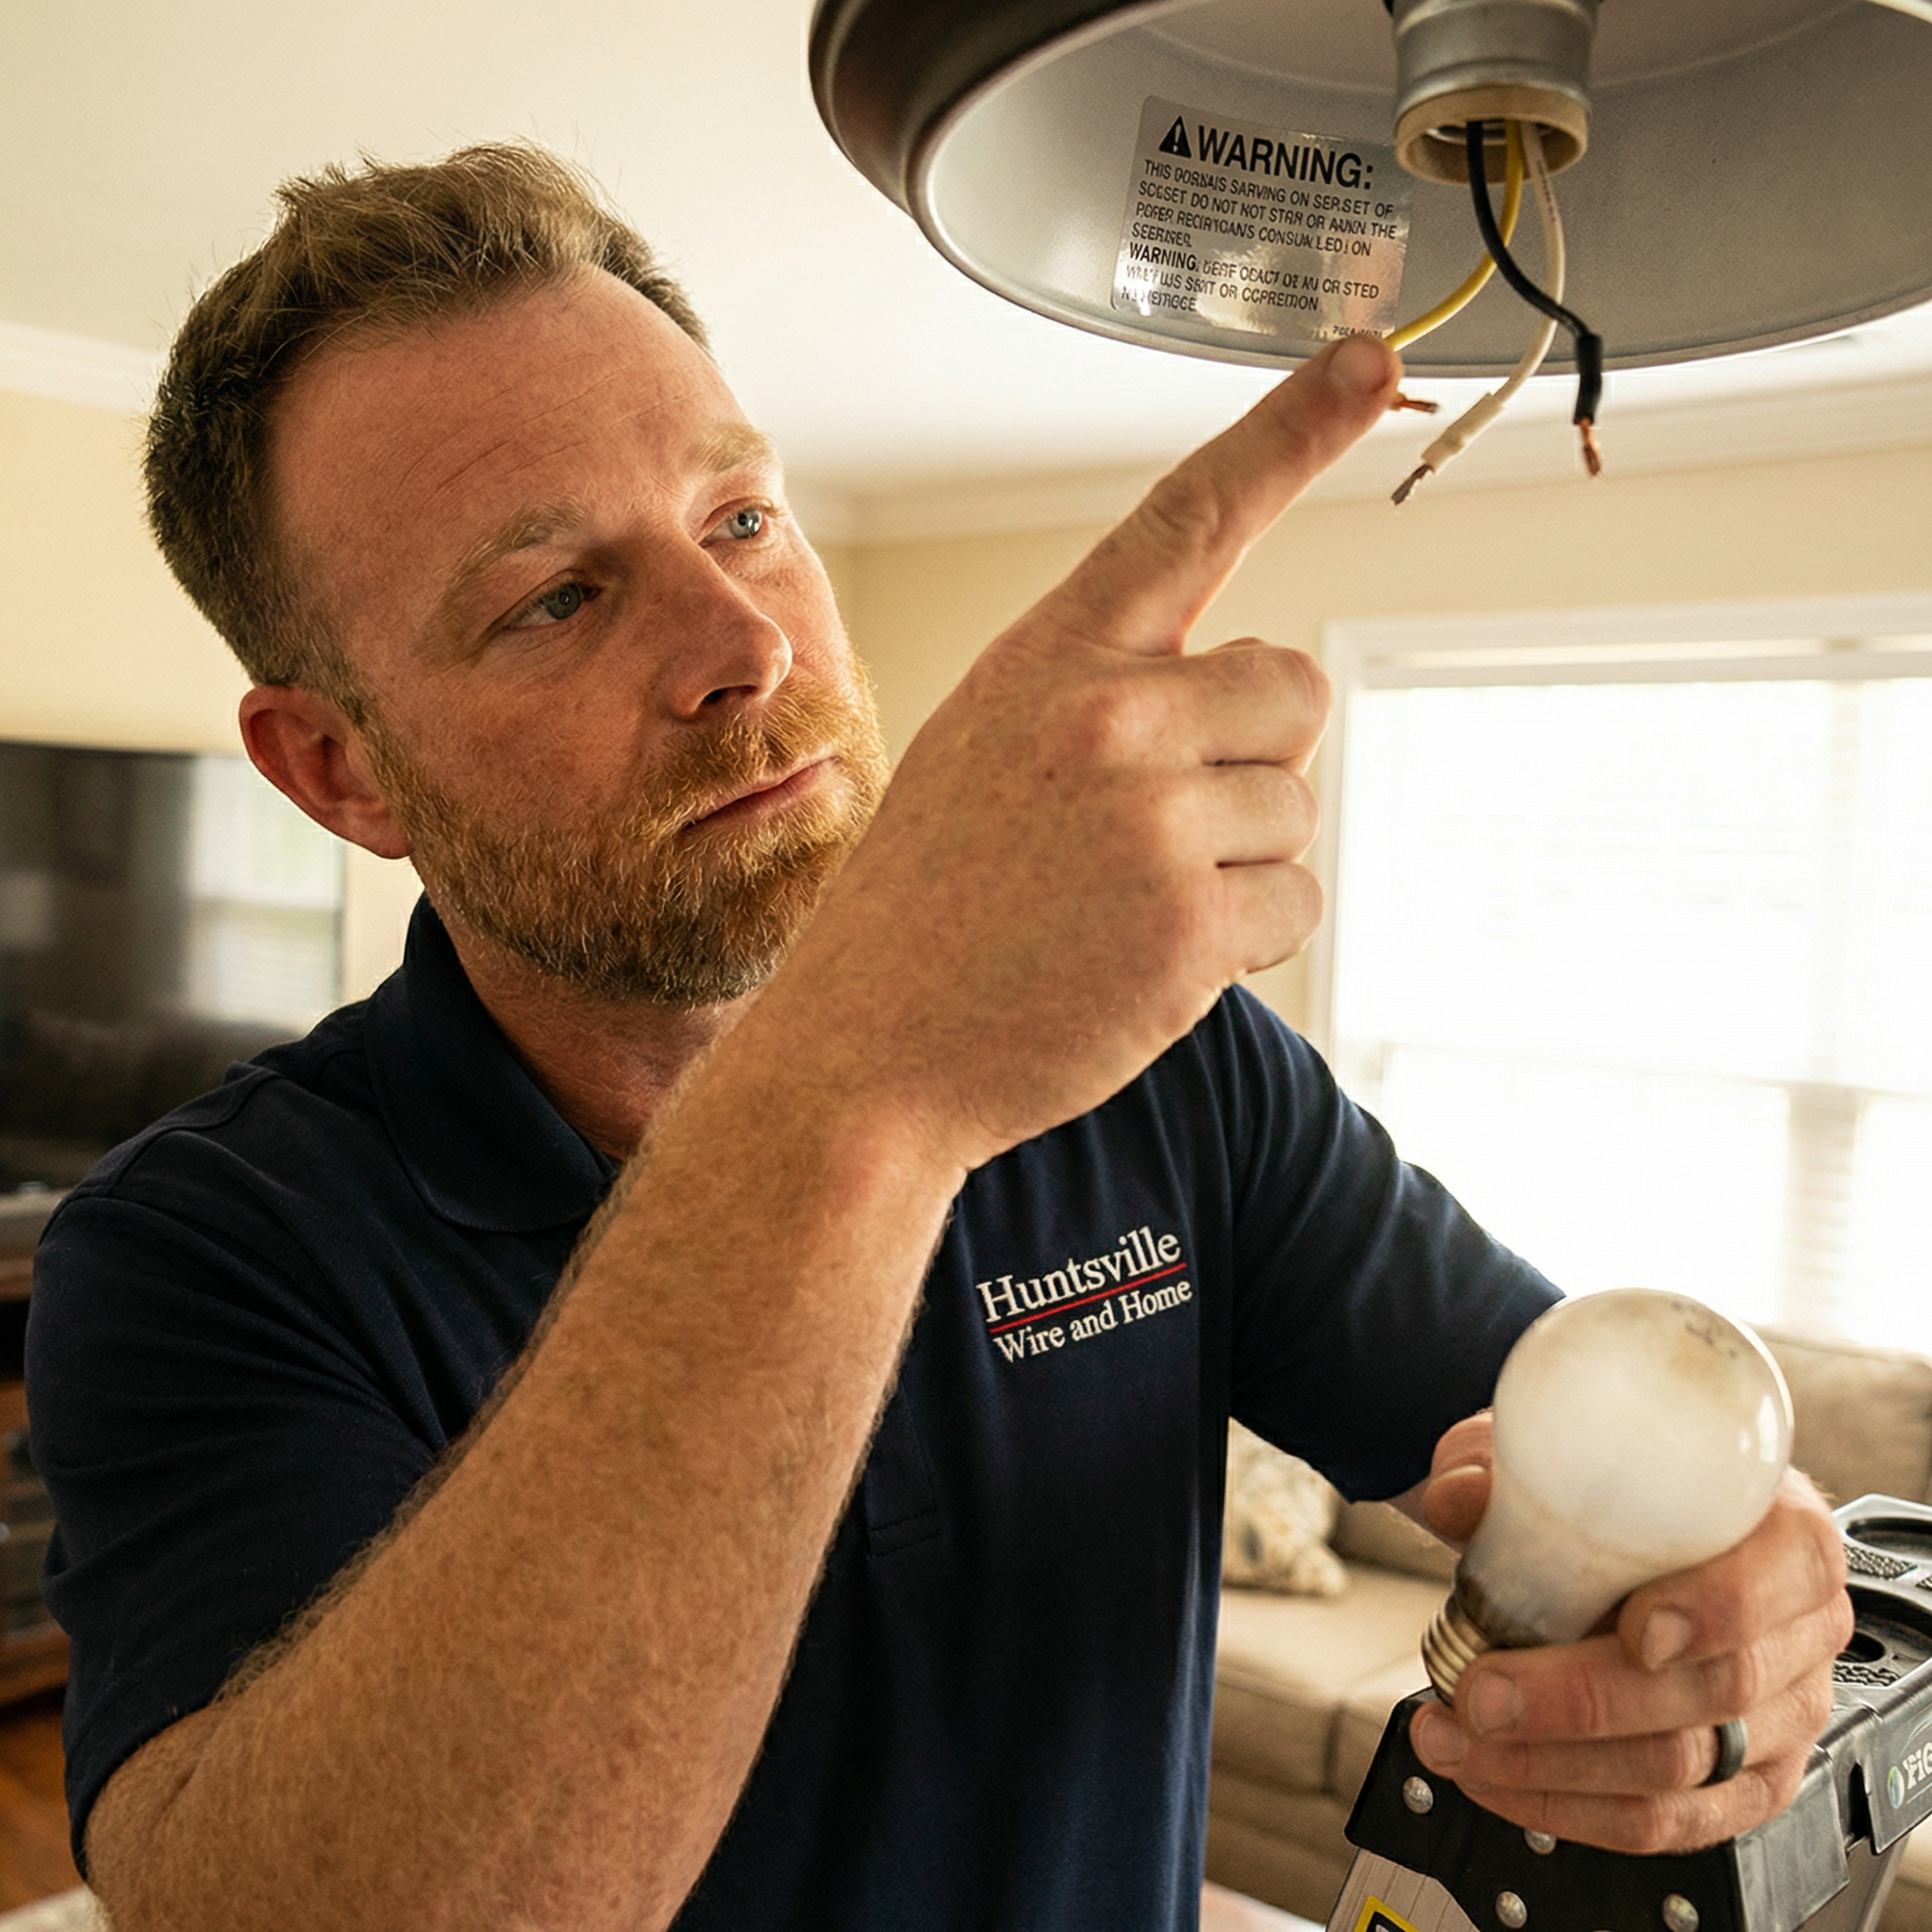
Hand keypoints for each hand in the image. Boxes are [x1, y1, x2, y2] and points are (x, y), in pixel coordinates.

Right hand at [772, 335, 1401, 1170]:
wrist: (865, 1050)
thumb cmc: (929, 901)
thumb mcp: (984, 745)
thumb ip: (1103, 692)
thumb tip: (1250, 690)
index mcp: (1049, 656)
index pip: (1190, 514)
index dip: (1291, 429)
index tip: (1369, 355)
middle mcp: (1108, 716)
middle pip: (1295, 688)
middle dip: (1255, 756)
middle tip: (1156, 825)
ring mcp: (1152, 822)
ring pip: (1297, 808)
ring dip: (1240, 860)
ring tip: (1124, 903)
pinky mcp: (1190, 929)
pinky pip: (1294, 906)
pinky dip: (1242, 941)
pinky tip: (1144, 960)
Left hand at [1409, 1415, 1851, 1852]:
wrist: (1629, 1535)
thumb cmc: (1615, 1493)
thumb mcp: (1557, 1452)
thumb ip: (1504, 1463)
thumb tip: (1458, 1497)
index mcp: (1783, 1533)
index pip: (1783, 1573)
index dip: (1716, 1609)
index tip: (1636, 1631)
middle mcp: (1797, 1629)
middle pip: (1715, 1687)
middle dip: (1580, 1703)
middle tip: (1482, 1694)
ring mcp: (1779, 1716)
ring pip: (1683, 1768)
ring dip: (1552, 1765)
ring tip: (1456, 1736)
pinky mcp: (1743, 1783)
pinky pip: (1666, 1822)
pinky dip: (1568, 1807)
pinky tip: (1496, 1776)